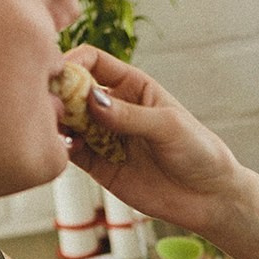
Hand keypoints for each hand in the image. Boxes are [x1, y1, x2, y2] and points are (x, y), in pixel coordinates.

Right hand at [62, 46, 244, 229]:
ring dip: (58, 123)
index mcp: (133, 86)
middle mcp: (114, 108)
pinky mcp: (100, 166)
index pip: (94, 62)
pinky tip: (66, 149)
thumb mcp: (168, 126)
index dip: (74, 62)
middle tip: (49, 103)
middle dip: (59, 94)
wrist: (209, 197)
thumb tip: (92, 100)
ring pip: (69, 123)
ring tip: (56, 128)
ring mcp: (105, 137)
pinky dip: (64, 149)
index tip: (60, 72)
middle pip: (74, 91)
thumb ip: (130, 115)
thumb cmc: (199, 151)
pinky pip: (73, 154)